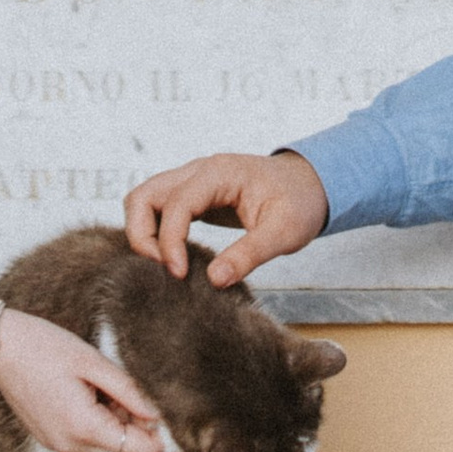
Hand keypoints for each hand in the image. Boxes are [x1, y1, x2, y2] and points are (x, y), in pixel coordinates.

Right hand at [0, 275, 161, 451]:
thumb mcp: (92, 362)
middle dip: (136, 425)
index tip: (160, 405)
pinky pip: (86, 439)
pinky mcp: (50, 438)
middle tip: (128, 387)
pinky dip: (97, 421)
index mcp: (82, 427)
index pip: (138, 451)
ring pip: (105, 445)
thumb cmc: (44, 346)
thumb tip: (158, 415)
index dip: (157, 434)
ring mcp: (57, 444)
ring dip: (116, 422)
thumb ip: (129, 391)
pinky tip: (88, 391)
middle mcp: (69, 445)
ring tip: (102, 384)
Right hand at [124, 150, 328, 288]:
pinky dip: (154, 232)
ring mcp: (192, 181)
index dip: (171, 241)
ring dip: (144, 233)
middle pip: (144, 195)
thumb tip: (214, 279)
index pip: (176, 203)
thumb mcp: (283, 232)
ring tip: (163, 267)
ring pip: (144, 199)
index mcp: (219, 173)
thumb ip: (249, 254)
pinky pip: (158, 209)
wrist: (310, 185)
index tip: (180, 275)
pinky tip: (170, 259)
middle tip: (162, 271)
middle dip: (142, 235)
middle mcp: (198, 171)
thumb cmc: (299, 202)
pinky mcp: (193, 196)